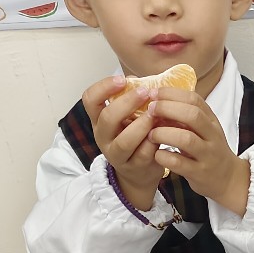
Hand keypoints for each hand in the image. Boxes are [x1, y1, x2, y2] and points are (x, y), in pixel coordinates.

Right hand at [85, 75, 166, 210]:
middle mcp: (103, 137)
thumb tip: (146, 79)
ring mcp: (117, 154)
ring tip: (156, 115)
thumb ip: (132, 101)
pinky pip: (143, 154)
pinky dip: (154, 142)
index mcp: (99, 120)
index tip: (122, 79)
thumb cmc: (134, 138)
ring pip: (125, 140)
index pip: (90, 99)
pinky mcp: (134, 167)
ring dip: (142, 125)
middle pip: (108, 118)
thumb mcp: (127, 118)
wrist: (137, 173)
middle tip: (146, 93)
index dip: (103, 87)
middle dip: (128, 103)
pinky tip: (163, 133)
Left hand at [146, 89, 248, 214]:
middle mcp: (212, 136)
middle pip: (192, 116)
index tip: (153, 93)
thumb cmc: (209, 150)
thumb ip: (187, 115)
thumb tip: (157, 98)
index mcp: (212, 121)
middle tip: (150, 110)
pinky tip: (157, 154)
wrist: (228, 179)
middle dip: (167, 109)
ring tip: (151, 134)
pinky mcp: (199, 173)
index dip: (171, 93)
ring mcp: (207, 155)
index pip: (194, 99)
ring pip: (186, 139)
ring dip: (164, 133)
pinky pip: (179, 163)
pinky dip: (164, 156)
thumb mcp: (205, 129)